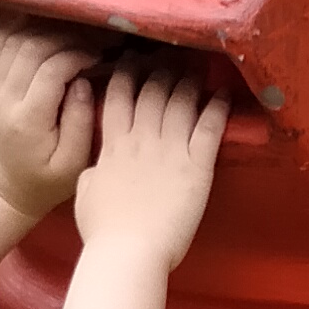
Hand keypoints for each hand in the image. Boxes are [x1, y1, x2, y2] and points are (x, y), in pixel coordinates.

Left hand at [0, 23, 93, 217]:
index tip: (99, 57)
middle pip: (30, 47)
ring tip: (72, 37)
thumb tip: (84, 82)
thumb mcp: (73, 164)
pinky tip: (46, 32)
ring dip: (45, 30)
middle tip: (90, 42)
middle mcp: (5, 99)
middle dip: (65, 37)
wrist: (9, 187)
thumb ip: (80, 123)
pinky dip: (22, 30)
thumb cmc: (48, 181)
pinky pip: (1, 44)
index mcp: (27, 120)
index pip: (49, 69)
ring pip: (13, 40)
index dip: (77, 55)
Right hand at [72, 66, 224, 270]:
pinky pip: (208, 129)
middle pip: (152, 91)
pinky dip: (217, 108)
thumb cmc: (103, 231)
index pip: (118, 97)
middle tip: (172, 57)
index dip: (126, 73)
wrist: (129, 252)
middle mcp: (142, 140)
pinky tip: (223, 94)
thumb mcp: (85, 194)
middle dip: (162, 70)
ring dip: (189, 81)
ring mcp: (170, 151)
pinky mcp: (196, 167)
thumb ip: (94, 171)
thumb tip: (99, 164)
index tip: (134, 60)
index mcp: (113, 146)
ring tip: (198, 68)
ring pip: (180, 102)